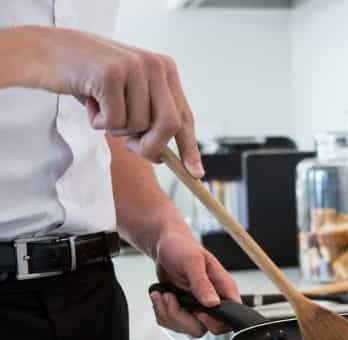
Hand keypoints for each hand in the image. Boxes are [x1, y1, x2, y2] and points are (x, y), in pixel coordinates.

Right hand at [33, 26, 203, 176]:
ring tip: (100, 106)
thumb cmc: (88, 80)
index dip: (189, 147)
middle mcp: (155, 66)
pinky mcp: (112, 74)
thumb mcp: (127, 96)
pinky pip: (115, 121)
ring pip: (139, 126)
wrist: (46, 52)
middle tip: (130, 147)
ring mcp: (135, 67)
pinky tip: (88, 101)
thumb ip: (148, 120)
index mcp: (165, 69)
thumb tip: (164, 156)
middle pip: (169, 125)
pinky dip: (99, 122)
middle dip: (151, 146)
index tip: (196, 173)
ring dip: (116, 128)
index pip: (184, 116)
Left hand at [150, 231, 238, 337]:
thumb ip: (202, 283)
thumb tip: (213, 303)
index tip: (197, 311)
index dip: (214, 322)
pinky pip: (174, 324)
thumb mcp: (192, 261)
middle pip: (206, 329)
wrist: (165, 247)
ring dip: (169, 314)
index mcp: (224, 288)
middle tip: (173, 300)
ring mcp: (198, 307)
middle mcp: (214, 301)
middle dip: (183, 319)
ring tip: (164, 294)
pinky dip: (162, 313)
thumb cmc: (182, 248)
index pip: (230, 318)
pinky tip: (161, 296)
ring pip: (188, 328)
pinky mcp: (184, 310)